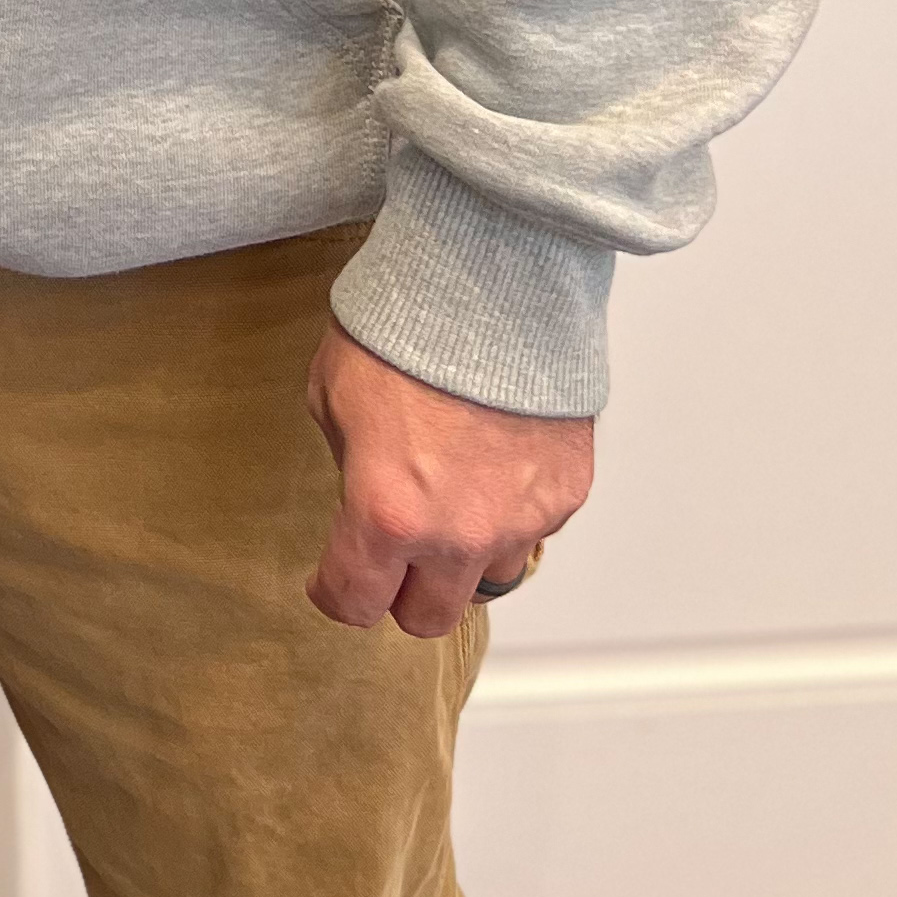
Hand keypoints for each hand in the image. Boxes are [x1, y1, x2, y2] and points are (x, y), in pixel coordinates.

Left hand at [305, 320, 594, 637]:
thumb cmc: (407, 323)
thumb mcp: (333, 394)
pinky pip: (532, 528)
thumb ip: (347, 462)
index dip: (334, 592)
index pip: (354, 600)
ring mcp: (519, 519)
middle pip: (427, 616)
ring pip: (486, 576)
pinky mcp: (564, 493)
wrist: (492, 280)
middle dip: (401, 591)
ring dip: (462, 554)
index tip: (331, 580)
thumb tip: (363, 487)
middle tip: (391, 553)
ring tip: (449, 500)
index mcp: (386, 513)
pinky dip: (509, 509)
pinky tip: (491, 460)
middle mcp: (457, 533)